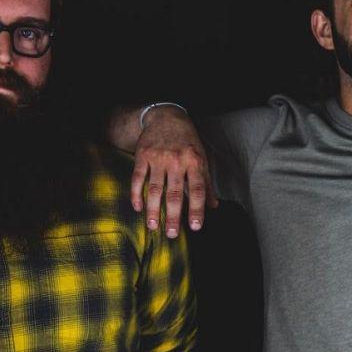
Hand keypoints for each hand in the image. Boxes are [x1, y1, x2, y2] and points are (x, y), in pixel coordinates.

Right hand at [129, 106, 217, 236]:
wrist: (166, 117)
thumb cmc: (188, 141)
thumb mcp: (202, 157)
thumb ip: (207, 183)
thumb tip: (214, 206)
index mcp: (195, 161)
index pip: (198, 189)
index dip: (197, 209)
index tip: (195, 227)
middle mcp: (177, 160)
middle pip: (175, 193)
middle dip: (173, 216)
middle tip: (171, 235)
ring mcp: (158, 158)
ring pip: (155, 188)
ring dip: (153, 210)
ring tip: (153, 227)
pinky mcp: (142, 155)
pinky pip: (138, 178)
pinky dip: (136, 194)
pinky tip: (137, 208)